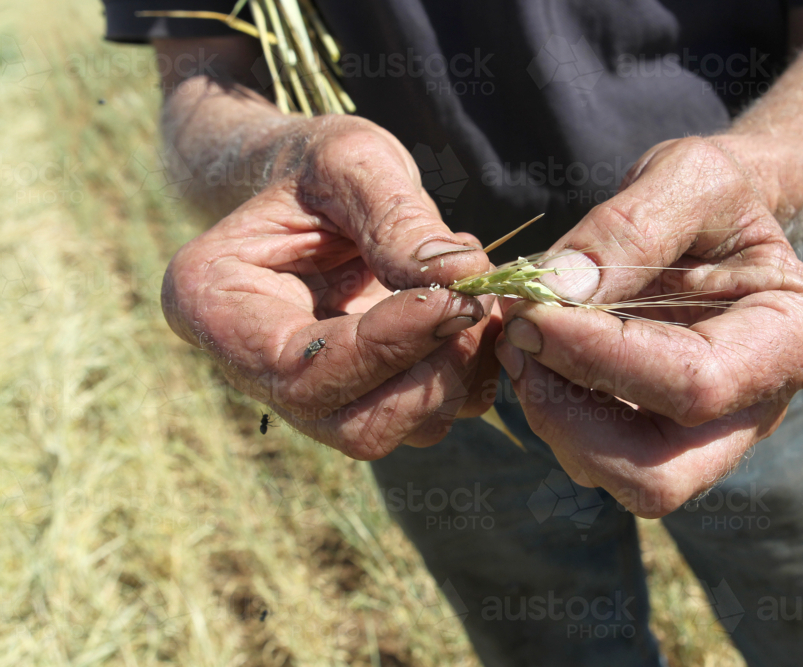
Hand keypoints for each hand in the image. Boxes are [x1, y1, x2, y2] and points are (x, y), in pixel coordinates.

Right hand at [162, 114, 500, 458]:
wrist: (316, 189)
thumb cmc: (316, 167)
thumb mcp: (349, 162)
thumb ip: (396, 218)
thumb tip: (461, 275)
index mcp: (217, 308)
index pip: (301, 368)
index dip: (386, 346)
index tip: (453, 300)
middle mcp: (257, 371)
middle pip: (351, 426)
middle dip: (428, 375)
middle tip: (475, 303)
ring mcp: (313, 394)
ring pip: (396, 430)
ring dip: (456, 373)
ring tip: (474, 294)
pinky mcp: (361, 397)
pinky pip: (425, 419)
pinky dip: (467, 377)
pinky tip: (472, 316)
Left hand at [494, 136, 802, 516]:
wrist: (717, 225)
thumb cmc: (716, 198)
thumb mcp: (690, 178)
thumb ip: (629, 228)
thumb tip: (556, 290)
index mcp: (796, 340)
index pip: (695, 384)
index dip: (600, 358)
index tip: (531, 311)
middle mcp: (757, 409)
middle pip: (659, 476)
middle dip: (569, 416)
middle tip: (518, 339)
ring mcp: (708, 437)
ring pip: (617, 478)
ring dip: (549, 412)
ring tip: (520, 333)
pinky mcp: (659, 439)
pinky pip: (594, 456)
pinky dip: (549, 410)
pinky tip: (534, 350)